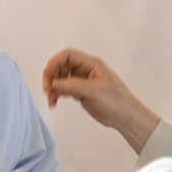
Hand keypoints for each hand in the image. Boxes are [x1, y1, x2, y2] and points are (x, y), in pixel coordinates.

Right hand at [42, 48, 160, 153]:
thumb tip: (53, 83)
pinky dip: (57, 94)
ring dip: (53, 88)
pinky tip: (54, 103)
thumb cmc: (115, 100)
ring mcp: (82, 82)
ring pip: (61, 79)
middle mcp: (85, 70)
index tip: (48, 75)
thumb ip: (72, 85)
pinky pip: (64, 90)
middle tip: (47, 90)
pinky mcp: (81, 93)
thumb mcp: (94, 91)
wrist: (125, 116)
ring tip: (51, 101)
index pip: (68, 55)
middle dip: (52, 76)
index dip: (55, 62)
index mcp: (91, 64)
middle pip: (62, 67)